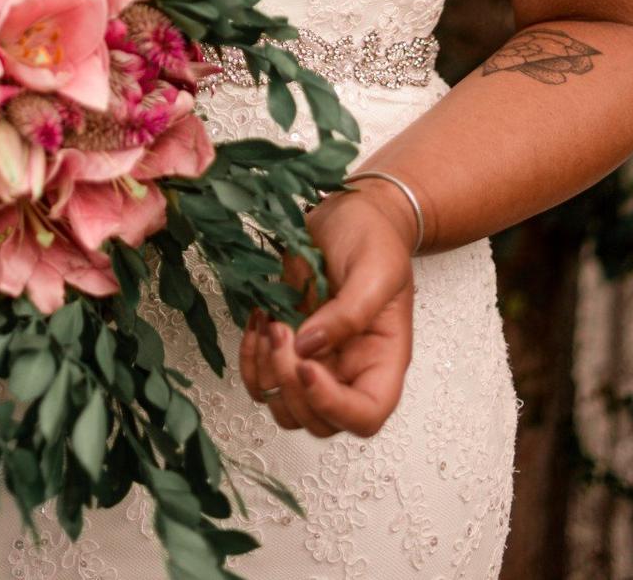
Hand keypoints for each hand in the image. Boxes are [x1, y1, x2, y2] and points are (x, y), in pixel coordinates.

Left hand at [238, 184, 416, 438]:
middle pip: (319, 420)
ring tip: (268, 324)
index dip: (333, 406)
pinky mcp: (288, 346)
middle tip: (282, 332)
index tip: (306, 366)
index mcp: (382, 361)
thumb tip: (310, 348)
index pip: (365, 416)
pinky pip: (261, 378)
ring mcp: (317, 362)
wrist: (351, 213)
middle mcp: (349, 371)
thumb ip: (350, 311)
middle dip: (291, 385)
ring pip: (285, 407)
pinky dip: (250, 359)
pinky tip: (257, 322)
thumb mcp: (376, 268)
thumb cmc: (374, 238)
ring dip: (266, 374)